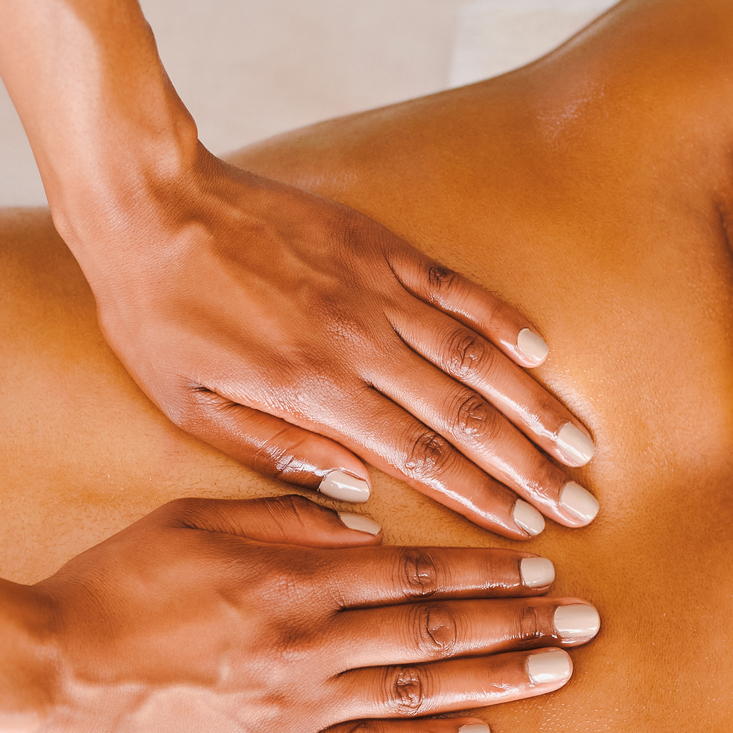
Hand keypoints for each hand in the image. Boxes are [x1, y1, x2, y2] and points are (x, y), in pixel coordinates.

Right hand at [3, 495, 600, 732]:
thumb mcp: (192, 519)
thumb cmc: (113, 585)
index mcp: (291, 575)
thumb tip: (358, 520)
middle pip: (435, 627)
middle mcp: (309, 641)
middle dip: (517, 620)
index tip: (540, 563)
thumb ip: (280, 516)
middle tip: (584, 618)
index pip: (412, 569)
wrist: (50, 674)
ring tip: (557, 669)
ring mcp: (296, 705)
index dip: (484, 566)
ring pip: (419, 689)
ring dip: (495, 677)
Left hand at [70, 152, 600, 539]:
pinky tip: (538, 353)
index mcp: (313, 391)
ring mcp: (375, 288)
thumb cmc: (158, 317)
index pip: (420, 456)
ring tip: (581, 442)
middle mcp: (359, 341)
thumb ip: (277, 454)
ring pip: (477, 354)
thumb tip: (357, 491)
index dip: (481, 496)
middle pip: (466, 415)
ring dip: (534, 403)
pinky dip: (501, 321)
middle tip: (579, 502)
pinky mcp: (377, 245)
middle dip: (529, 465)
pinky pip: (455, 289)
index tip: (526, 527)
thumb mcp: (193, 408)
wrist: (151, 205)